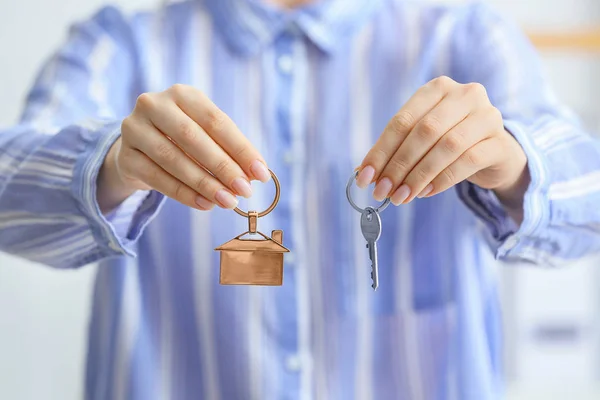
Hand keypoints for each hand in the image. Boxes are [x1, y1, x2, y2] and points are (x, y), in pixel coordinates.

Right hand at [98, 84, 269, 213]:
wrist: (139, 150)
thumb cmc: (182, 141)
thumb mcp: (206, 136)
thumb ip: (228, 151)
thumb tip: (254, 175)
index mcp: (182, 93)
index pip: (216, 121)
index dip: (241, 149)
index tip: (261, 174)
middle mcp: (154, 105)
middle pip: (193, 138)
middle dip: (223, 167)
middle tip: (245, 190)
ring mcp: (134, 129)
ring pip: (174, 160)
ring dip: (205, 184)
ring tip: (228, 202)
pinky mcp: (125, 156)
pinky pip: (157, 178)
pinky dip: (184, 194)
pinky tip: (205, 204)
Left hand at [356, 76, 528, 211]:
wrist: (494, 153)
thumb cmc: (449, 143)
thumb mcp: (421, 141)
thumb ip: (395, 151)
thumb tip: (363, 173)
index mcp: (438, 88)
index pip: (402, 120)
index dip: (381, 151)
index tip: (364, 177)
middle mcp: (465, 95)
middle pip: (424, 131)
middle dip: (399, 165)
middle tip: (382, 191)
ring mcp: (487, 116)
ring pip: (447, 146)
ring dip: (419, 175)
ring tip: (402, 196)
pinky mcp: (500, 142)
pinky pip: (468, 161)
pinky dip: (442, 179)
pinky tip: (426, 192)